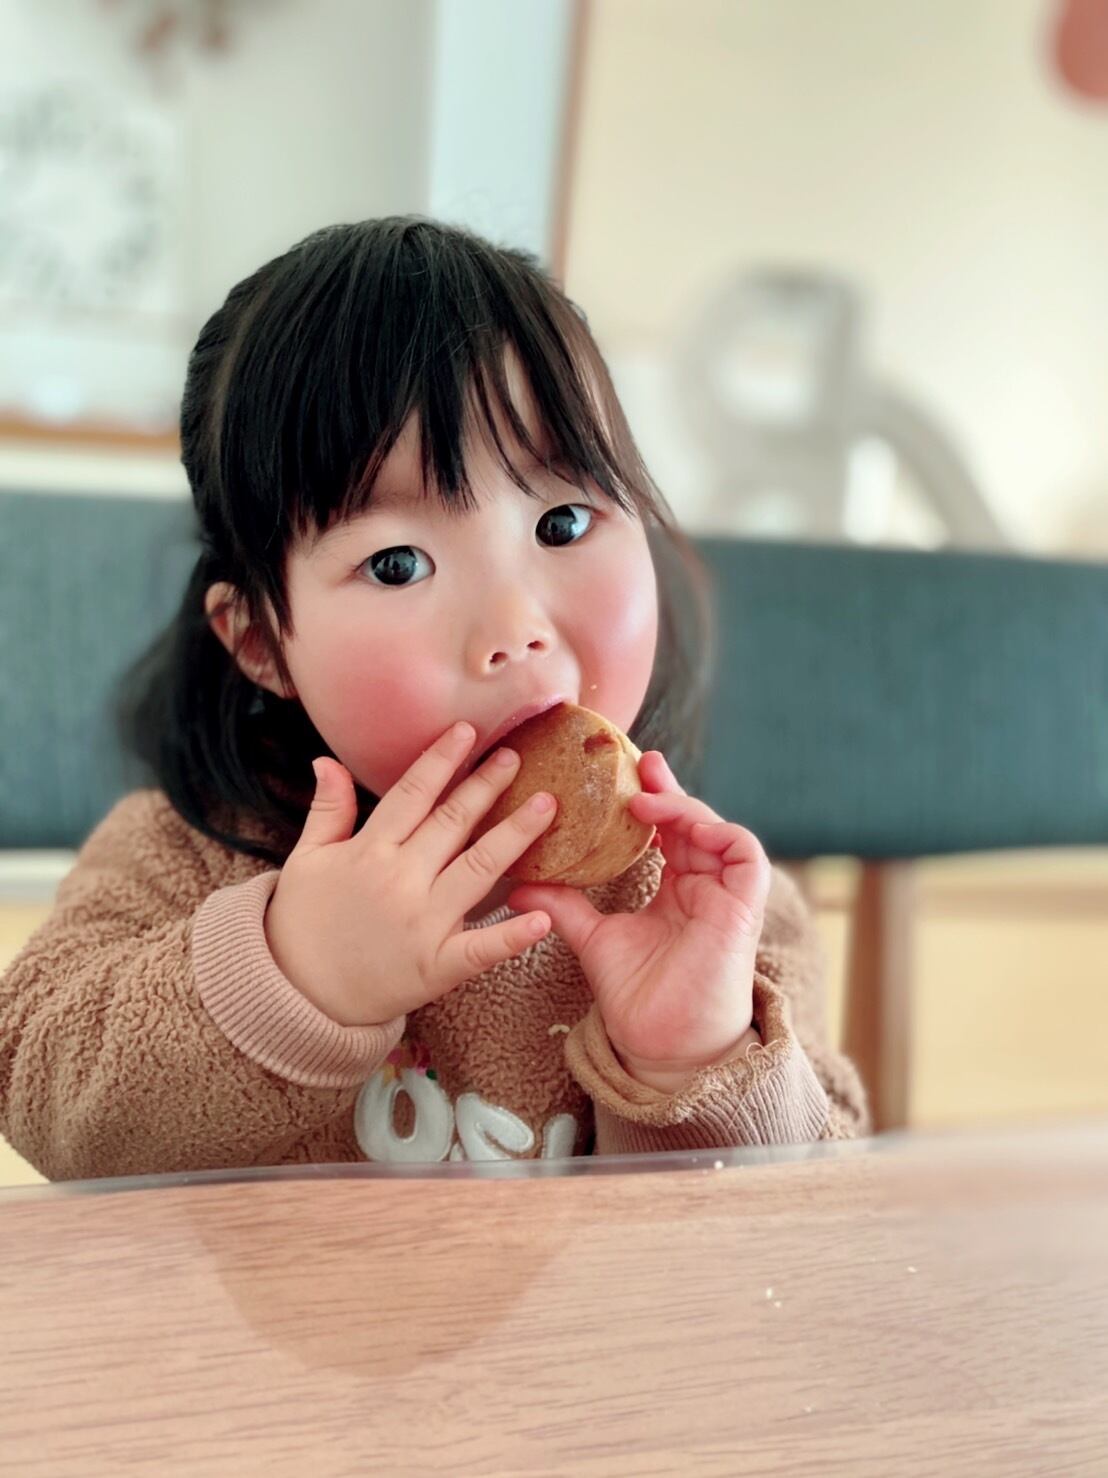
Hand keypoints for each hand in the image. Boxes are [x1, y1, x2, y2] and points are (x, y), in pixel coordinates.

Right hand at [264, 723, 557, 1026]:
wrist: (296, 996)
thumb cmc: (302, 924)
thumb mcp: (305, 860)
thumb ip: (326, 810)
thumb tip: (327, 759)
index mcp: (369, 851)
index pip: (412, 794)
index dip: (440, 760)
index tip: (466, 731)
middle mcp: (400, 881)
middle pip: (453, 823)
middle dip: (487, 786)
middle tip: (518, 756)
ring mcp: (423, 924)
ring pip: (479, 870)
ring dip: (515, 835)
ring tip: (546, 806)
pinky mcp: (437, 966)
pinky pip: (481, 948)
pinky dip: (512, 935)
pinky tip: (543, 917)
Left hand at [508, 750, 770, 1090]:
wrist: (661, 1044)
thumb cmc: (637, 997)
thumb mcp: (593, 939)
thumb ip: (563, 906)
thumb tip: (516, 885)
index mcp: (675, 890)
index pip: (666, 831)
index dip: (651, 800)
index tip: (622, 775)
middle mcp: (703, 887)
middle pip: (692, 822)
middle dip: (668, 791)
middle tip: (638, 765)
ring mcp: (725, 895)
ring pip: (718, 830)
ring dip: (686, 808)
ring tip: (645, 803)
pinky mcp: (744, 906)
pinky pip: (745, 854)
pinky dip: (720, 831)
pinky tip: (685, 826)